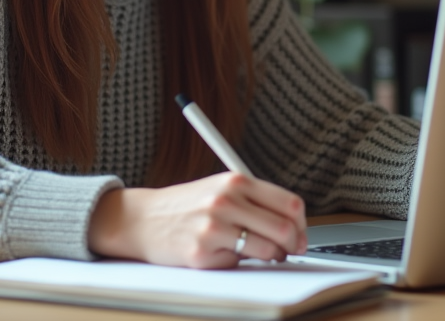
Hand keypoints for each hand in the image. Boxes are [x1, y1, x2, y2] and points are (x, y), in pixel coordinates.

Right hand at [88, 172, 307, 267]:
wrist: (143, 218)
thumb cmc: (187, 205)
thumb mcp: (221, 188)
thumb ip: (254, 200)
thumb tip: (293, 226)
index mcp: (235, 180)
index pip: (289, 203)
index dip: (302, 224)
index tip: (300, 234)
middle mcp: (225, 200)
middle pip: (283, 228)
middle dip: (293, 245)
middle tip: (289, 250)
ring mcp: (213, 227)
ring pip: (267, 250)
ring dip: (270, 257)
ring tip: (259, 253)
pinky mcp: (201, 253)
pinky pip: (238, 264)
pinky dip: (236, 263)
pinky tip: (221, 253)